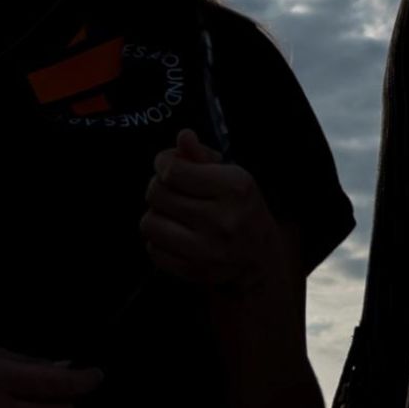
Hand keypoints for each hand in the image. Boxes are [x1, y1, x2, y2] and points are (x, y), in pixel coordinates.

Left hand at [141, 130, 292, 290]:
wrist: (260, 258)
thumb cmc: (241, 208)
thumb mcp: (231, 175)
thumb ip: (202, 155)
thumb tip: (183, 137)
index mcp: (235, 188)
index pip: (173, 170)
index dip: (163, 162)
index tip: (167, 164)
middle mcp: (223, 219)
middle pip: (157, 194)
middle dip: (159, 187)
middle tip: (171, 189)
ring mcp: (208, 249)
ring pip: (149, 222)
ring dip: (156, 214)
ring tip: (172, 213)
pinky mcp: (195, 271)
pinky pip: (153, 249)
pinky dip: (159, 240)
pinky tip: (175, 234)